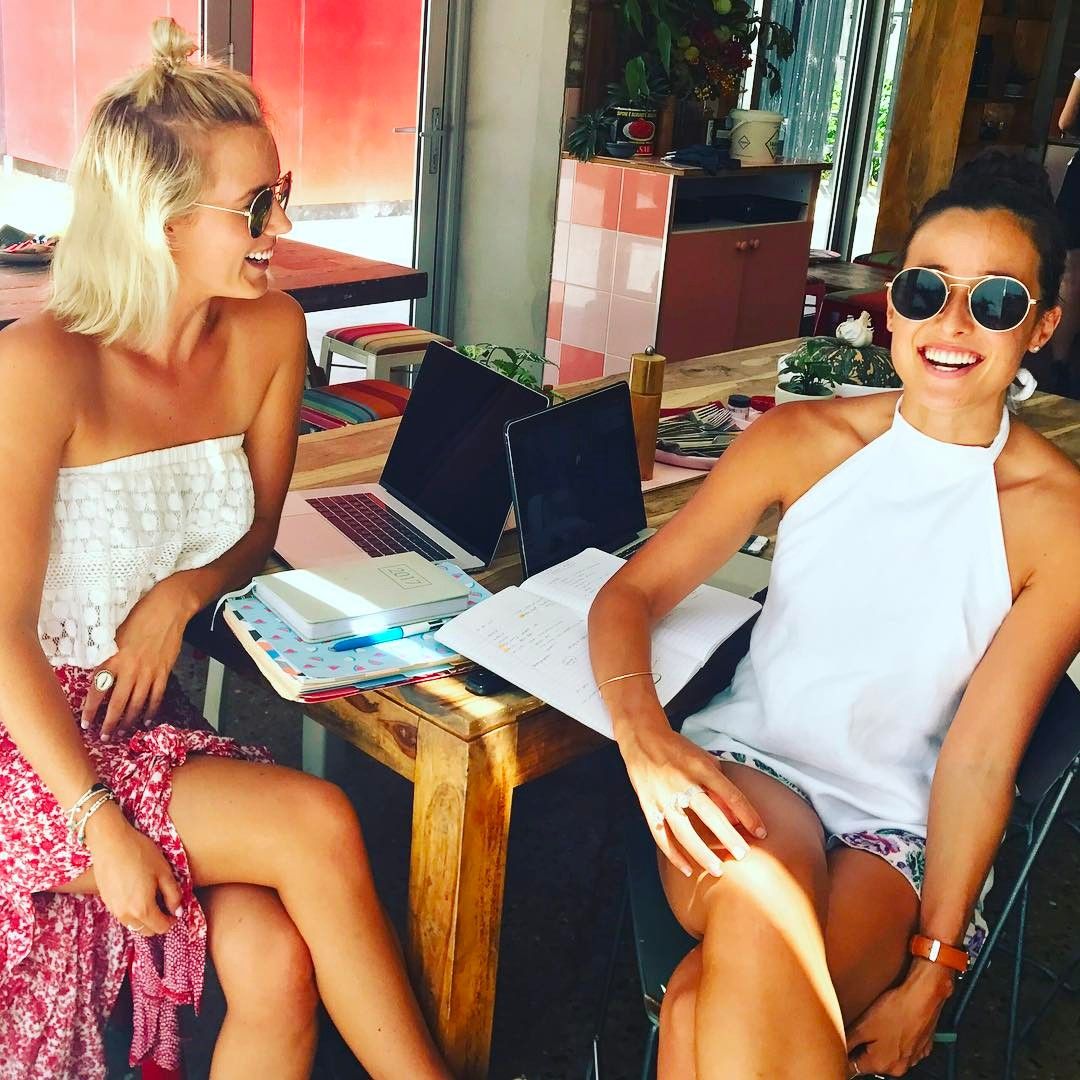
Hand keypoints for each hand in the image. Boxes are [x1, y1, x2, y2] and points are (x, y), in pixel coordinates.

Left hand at [81, 573, 198, 740]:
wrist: (168, 609)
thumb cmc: (140, 617)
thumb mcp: (115, 635)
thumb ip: (108, 656)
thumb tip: (101, 673)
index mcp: (114, 659)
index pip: (98, 690)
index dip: (91, 709)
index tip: (85, 722)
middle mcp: (131, 669)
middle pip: (118, 703)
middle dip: (109, 723)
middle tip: (104, 737)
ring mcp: (149, 672)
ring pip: (137, 703)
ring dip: (128, 721)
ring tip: (121, 733)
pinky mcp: (164, 671)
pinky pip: (157, 696)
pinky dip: (151, 710)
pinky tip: (146, 720)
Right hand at [84, 803, 182, 936]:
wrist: (110, 841)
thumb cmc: (140, 853)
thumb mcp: (164, 872)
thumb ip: (173, 894)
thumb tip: (177, 910)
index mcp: (142, 909)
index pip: (161, 928)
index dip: (172, 920)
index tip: (176, 908)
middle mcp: (125, 915)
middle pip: (146, 931)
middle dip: (158, 922)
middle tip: (166, 903)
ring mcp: (113, 909)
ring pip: (133, 924)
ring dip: (145, 918)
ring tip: (153, 896)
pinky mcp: (106, 901)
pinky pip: (123, 914)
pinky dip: (133, 910)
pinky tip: (138, 891)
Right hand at [618, 721, 766, 875]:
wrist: (642, 738)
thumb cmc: (679, 749)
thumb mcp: (704, 759)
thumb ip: (720, 786)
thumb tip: (736, 817)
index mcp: (700, 768)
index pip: (730, 795)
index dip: (748, 815)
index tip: (761, 833)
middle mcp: (682, 782)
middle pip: (709, 814)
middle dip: (728, 837)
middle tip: (743, 855)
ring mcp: (663, 796)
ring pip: (684, 831)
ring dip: (701, 853)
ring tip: (717, 870)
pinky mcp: (648, 806)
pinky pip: (661, 835)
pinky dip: (674, 855)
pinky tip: (687, 869)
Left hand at [846, 960, 953, 1075]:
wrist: (923, 996)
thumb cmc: (897, 1010)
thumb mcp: (863, 1025)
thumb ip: (849, 1042)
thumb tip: (839, 1049)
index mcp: (883, 1064)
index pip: (856, 1067)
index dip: (847, 1053)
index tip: (844, 1042)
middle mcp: (900, 1066)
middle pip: (873, 1061)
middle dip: (865, 1046)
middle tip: (863, 1026)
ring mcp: (914, 1057)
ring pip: (888, 1053)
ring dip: (882, 1042)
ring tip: (880, 1021)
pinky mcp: (922, 1046)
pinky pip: (903, 1045)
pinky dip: (897, 1037)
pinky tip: (894, 1021)